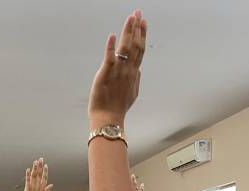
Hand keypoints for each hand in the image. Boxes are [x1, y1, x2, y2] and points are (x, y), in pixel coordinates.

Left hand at [24, 158, 52, 190]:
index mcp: (43, 188)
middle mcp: (38, 186)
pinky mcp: (28, 189)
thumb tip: (51, 185)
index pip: (45, 177)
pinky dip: (28, 175)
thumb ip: (47, 190)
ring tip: (35, 162)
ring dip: (35, 168)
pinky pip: (28, 181)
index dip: (45, 171)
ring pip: (34, 176)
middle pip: (40, 174)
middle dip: (40, 166)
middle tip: (40, 159)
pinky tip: (28, 169)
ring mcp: (33, 187)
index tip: (45, 165)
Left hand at [88, 10, 146, 127]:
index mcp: (133, 74)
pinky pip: (109, 59)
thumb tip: (139, 71)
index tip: (143, 23)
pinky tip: (112, 36)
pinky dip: (110, 48)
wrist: (109, 118)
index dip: (142, 35)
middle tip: (138, 13)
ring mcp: (118, 72)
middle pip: (135, 46)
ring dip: (128, 32)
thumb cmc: (118, 108)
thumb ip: (136, 80)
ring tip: (131, 18)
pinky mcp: (105, 75)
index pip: (140, 50)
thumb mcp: (132, 94)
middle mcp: (128, 71)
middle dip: (137, 28)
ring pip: (125, 48)